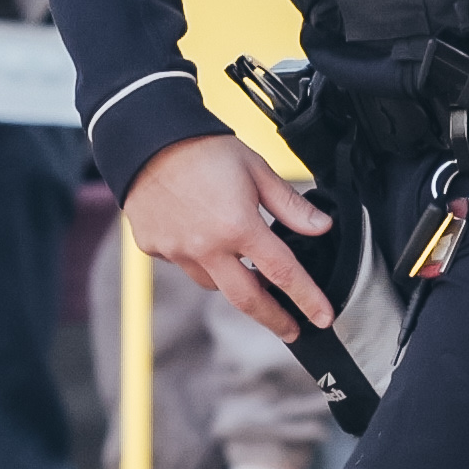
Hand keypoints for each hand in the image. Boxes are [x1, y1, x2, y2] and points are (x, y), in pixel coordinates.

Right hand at [125, 131, 334, 345]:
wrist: (146, 139)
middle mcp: (207, 247)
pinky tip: (201, 237)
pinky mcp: (155, 249)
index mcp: (238, 226)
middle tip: (292, 329)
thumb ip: (290, 205)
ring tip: (244, 268)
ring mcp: (178, 251)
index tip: (323, 317)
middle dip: (274, 319)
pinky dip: (199, 260)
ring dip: (234, 282)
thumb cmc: (203, 148)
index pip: (283, 273)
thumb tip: (321, 227)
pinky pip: (184, 266)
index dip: (307, 298)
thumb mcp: (256, 169)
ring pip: (214, 283)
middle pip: (247, 299)